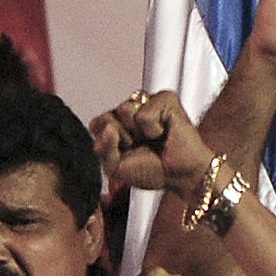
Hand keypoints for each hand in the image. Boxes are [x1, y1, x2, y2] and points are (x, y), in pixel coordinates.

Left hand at [91, 90, 216, 202]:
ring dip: (136, 133)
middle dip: (120, 139)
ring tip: (152, 139)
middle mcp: (132, 111)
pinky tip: (163, 133)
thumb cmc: (152, 170)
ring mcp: (148, 103)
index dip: (106, 142)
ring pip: (123, 109)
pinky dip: (152, 129)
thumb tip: (109, 127)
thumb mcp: (115, 167)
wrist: (179, 175)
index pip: (96, 124)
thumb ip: (102, 149)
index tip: (124, 152)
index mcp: (118, 126)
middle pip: (107, 117)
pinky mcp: (165, 99)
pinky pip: (144, 113)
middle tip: (140, 146)